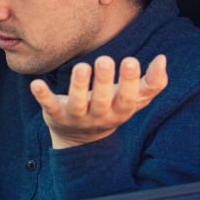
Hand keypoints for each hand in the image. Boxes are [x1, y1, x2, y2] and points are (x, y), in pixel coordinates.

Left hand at [30, 55, 168, 148]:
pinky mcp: (56, 114)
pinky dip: (42, 96)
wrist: (81, 139)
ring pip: (77, 104)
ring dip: (78, 86)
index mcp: (119, 111)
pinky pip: (49, 105)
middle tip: (105, 60)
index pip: (128, 99)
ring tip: (82, 66)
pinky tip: (36, 84)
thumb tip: (163, 59)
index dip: (131, 82)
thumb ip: (151, 83)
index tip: (132, 61)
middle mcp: (99, 116)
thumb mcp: (134, 100)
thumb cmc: (112, 108)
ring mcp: (76, 117)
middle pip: (102, 101)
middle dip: (104, 82)